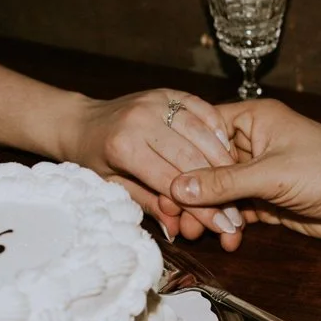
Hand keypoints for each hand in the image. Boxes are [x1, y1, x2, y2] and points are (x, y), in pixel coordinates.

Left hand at [57, 89, 244, 248]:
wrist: (81, 123)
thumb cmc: (95, 159)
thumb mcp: (115, 187)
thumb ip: (148, 204)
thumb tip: (177, 229)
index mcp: (124, 146)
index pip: (172, 183)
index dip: (201, 208)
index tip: (224, 226)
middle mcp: (142, 119)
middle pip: (192, 158)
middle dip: (219, 189)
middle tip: (238, 213)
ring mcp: (157, 101)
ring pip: (202, 133)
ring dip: (224, 162)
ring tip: (239, 186)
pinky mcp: (168, 91)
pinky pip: (202, 108)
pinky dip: (218, 129)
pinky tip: (228, 150)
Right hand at [168, 99, 320, 242]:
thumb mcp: (271, 175)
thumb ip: (223, 182)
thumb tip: (180, 185)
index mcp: (253, 119)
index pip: (203, 132)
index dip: (181, 156)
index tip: (163, 181)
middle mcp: (254, 143)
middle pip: (207, 166)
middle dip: (191, 193)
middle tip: (176, 216)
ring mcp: (260, 173)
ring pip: (220, 193)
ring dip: (208, 214)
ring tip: (196, 233)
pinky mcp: (269, 200)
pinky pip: (237, 212)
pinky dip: (229, 226)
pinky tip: (229, 240)